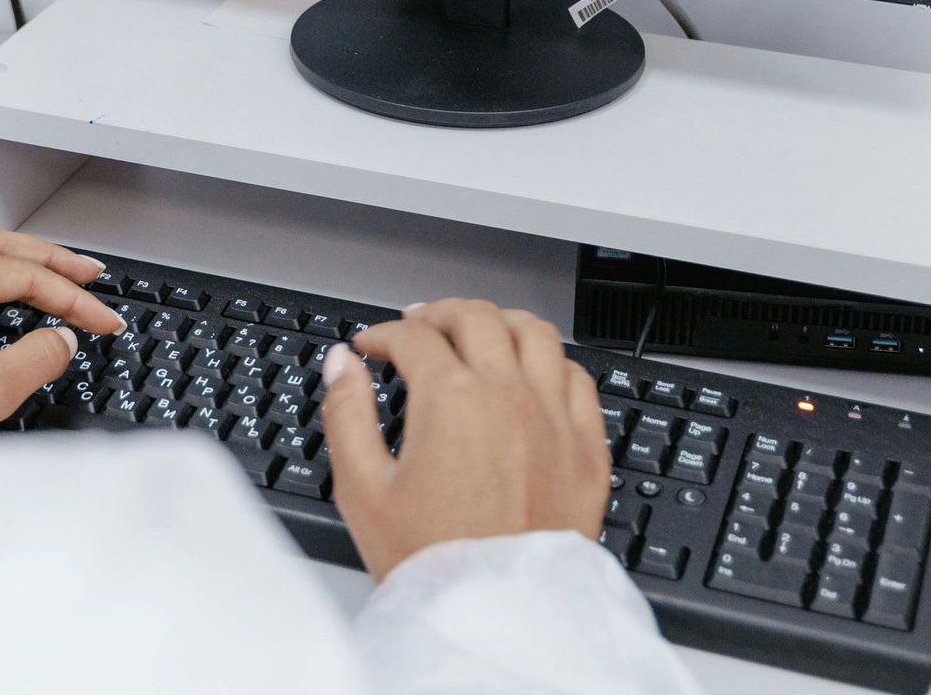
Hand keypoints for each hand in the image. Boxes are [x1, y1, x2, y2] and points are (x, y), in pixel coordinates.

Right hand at [321, 299, 609, 581]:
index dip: (383, 334)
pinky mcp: (588, 450)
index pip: (414, 336)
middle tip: (416, 326)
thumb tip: (341, 365)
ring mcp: (556, 420)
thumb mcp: (362, 489)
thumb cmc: (431, 562)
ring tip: (476, 331)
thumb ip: (346, 414)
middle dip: (438, 313)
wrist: (494, 617)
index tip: (370, 347)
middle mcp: (510, 397)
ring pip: (536, 333)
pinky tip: (533, 372)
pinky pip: (579, 377)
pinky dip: (552, 361)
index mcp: (453, 401)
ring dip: (498, 322)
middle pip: (477, 318)